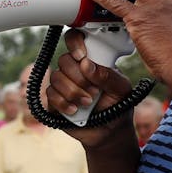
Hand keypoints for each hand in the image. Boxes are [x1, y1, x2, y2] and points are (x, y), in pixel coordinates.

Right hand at [47, 31, 138, 147]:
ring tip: (87, 103)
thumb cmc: (117, 106)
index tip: (82, 57)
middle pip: (64, 60)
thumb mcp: (121, 89)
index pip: (76, 40)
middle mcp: (73, 70)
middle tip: (94, 91)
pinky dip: (63, 103)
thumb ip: (108, 76)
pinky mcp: (53, 101)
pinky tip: (75, 110)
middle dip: (78, 77)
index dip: (75, 44)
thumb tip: (86, 65)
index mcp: (90, 60)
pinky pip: (50, 95)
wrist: (109, 132)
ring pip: (56, 78)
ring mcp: (62, 85)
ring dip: (73, 92)